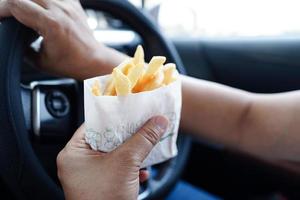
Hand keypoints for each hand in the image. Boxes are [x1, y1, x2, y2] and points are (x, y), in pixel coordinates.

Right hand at [0, 0, 124, 78]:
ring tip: (24, 12)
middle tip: (8, 15)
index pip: (16, 4)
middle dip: (10, 3)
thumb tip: (12, 40)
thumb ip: (22, 48)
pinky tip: (40, 7)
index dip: (1, 9)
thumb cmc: (72, 63)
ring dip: (27, 0)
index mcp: (51, 24)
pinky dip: (42, 0)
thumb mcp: (41, 61)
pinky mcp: (73, 3)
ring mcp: (68, 4)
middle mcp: (60, 9)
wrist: (94, 60)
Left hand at [57, 116, 168, 199]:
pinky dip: (130, 167)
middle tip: (141, 123)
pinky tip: (142, 170)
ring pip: (114, 154)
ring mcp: (89, 176)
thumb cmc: (105, 199)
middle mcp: (78, 163)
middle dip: (127, 134)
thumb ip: (143, 139)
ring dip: (132, 151)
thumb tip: (158, 122)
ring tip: (145, 143)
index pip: (94, 124)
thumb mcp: (126, 163)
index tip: (130, 109)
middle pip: (106, 138)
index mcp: (74, 153)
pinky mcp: (101, 185)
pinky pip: (116, 168)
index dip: (113, 115)